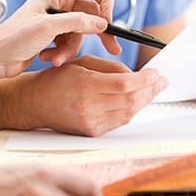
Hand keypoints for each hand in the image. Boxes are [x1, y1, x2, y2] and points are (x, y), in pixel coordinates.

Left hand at [0, 0, 121, 79]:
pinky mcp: (53, 37)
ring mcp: (57, 21)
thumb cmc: (11, 38)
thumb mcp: (47, 27)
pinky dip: (63, 53)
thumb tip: (102, 23)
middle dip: (98, 32)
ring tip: (57, 57)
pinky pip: (71, 44)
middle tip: (112, 47)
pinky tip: (49, 58)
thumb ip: (78, 22)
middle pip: (92, 12)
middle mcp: (58, 3)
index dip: (105, 0)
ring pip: (82, 33)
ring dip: (71, 48)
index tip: (108, 20)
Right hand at [22, 55, 167, 136]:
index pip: (124, 84)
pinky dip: (131, 110)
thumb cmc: (56, 79)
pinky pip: (119, 122)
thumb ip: (110, 68)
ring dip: (144, 101)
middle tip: (161, 81)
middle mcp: (88, 106)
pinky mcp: (92, 132)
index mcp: (85, 84)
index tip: (156, 73)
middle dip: (150, 90)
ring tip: (153, 90)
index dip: (145, 79)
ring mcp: (90, 122)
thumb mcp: (82, 63)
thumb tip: (136, 75)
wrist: (34, 103)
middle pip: (130, 100)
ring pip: (129, 114)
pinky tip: (136, 101)